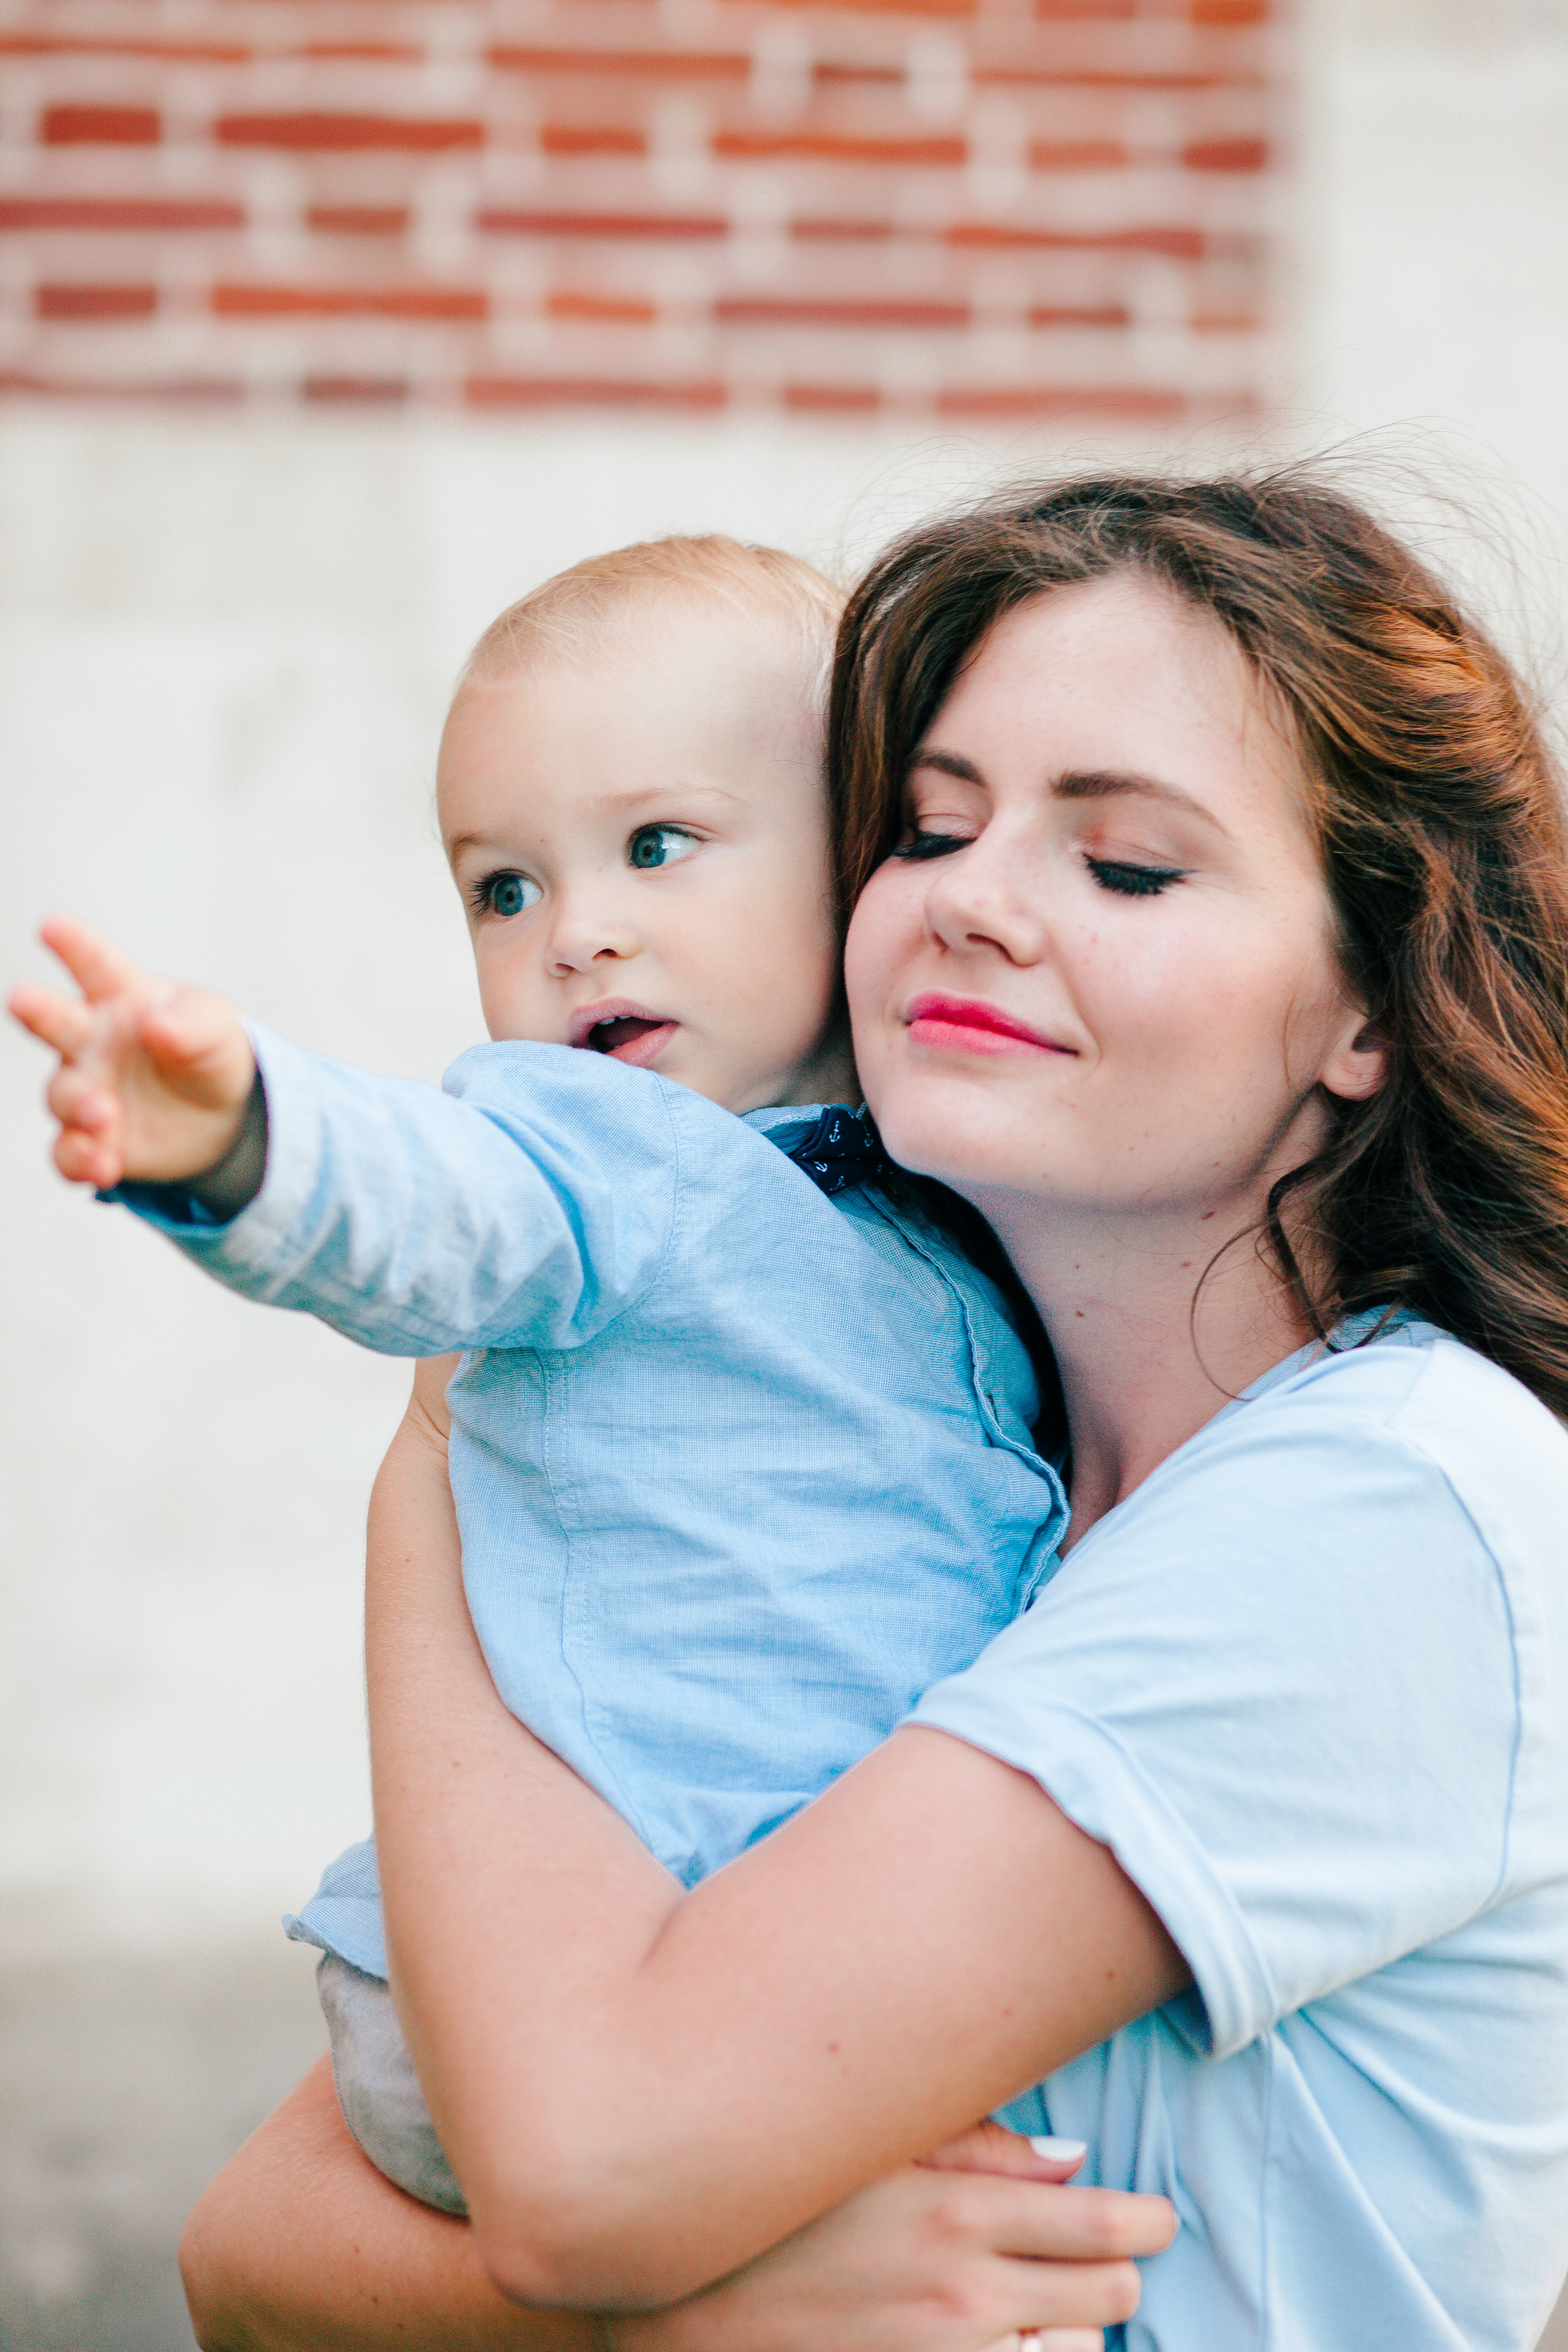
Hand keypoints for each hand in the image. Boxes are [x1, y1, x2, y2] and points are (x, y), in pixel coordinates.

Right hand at [9, 914, 255, 1188]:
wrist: (221, 1115)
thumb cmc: (207, 1051)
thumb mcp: (217, 1030)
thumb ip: (190, 1026)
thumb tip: (156, 1025)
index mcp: (122, 996)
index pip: (96, 964)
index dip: (73, 944)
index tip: (52, 925)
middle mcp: (92, 1040)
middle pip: (56, 1023)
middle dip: (36, 1010)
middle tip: (20, 998)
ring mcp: (86, 1090)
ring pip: (62, 1095)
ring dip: (79, 1104)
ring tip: (105, 1113)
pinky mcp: (93, 1139)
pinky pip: (70, 1151)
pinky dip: (81, 1159)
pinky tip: (102, 1165)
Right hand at [611, 2138, 1173, 2351]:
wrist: (681, 2297)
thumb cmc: (779, 2202)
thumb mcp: (874, 2146)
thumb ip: (980, 2146)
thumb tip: (1074, 2163)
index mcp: (960, 2213)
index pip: (1111, 2226)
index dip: (1148, 2221)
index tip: (1149, 2215)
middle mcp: (967, 2296)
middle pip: (1112, 2294)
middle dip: (1114, 2269)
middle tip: (1092, 2250)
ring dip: (1073, 2327)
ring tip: (1043, 2300)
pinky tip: (1005, 2337)